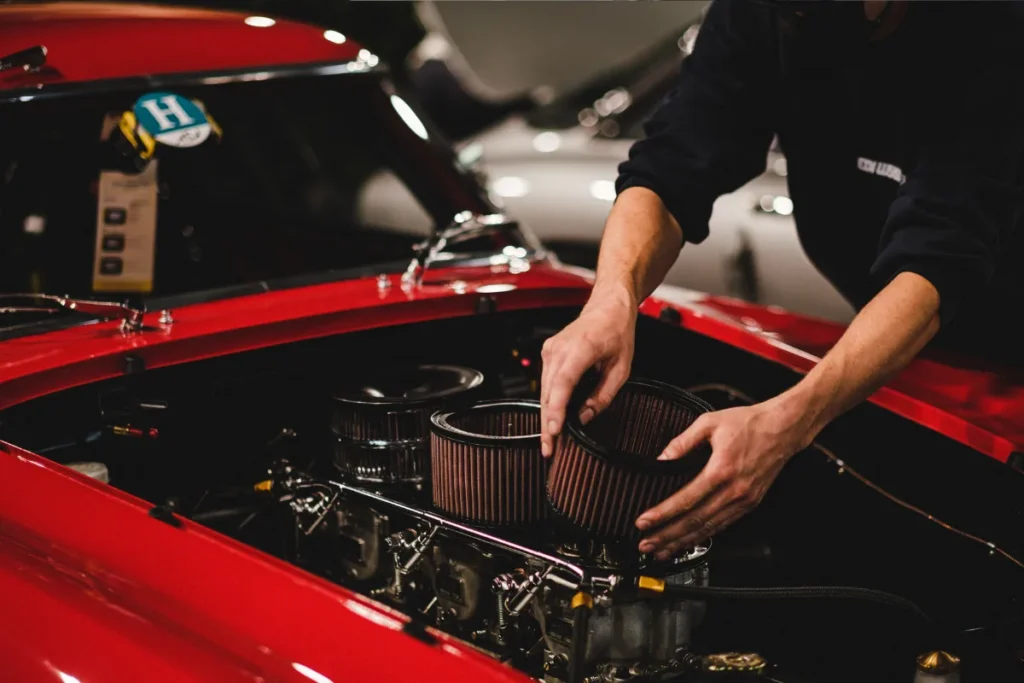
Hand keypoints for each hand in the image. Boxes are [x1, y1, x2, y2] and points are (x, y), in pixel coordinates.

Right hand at [540, 287, 636, 456]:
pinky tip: (553, 418)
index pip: (562, 385)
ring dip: (547, 415)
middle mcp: (559, 349)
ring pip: (545, 391)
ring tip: (550, 440)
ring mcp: (550, 350)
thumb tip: (585, 417)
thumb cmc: (617, 331)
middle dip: (548, 424)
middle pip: (549, 394)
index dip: (557, 411)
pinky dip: (549, 401)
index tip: (555, 432)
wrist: (607, 307)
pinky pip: (546, 383)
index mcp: (581, 349)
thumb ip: (603, 396)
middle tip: (549, 450)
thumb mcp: (621, 368)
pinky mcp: (548, 353)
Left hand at [635, 398, 810, 558]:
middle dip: (667, 536)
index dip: (662, 514)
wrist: (783, 428)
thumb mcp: (709, 423)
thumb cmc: (749, 423)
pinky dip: (704, 537)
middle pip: (695, 521)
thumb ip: (683, 441)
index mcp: (721, 470)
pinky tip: (689, 542)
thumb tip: (662, 458)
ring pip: (709, 529)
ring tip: (663, 551)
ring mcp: (743, 500)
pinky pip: (723, 525)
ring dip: (683, 542)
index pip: (685, 500)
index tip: (644, 522)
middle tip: (646, 545)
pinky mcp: (750, 504)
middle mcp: (733, 490)